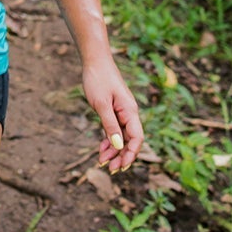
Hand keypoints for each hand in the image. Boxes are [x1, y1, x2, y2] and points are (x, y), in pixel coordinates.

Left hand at [84, 56, 142, 172]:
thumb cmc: (98, 79)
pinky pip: (113, 130)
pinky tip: (101, 150)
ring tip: (102, 162)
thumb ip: (110, 124)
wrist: (94, 61)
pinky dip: (108, 140)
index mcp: (130, 111)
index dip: (131, 153)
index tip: (122, 166)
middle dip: (122, 156)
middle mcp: (128, 113)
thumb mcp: (101, 104)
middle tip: (111, 170)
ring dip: (113, 150)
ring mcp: (121, 112)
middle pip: (130, 140)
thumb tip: (117, 146)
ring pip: (121, 137)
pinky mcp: (112, 111)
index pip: (136, 137)